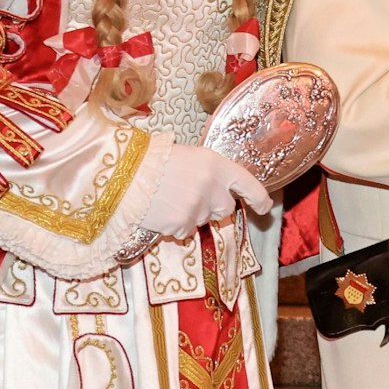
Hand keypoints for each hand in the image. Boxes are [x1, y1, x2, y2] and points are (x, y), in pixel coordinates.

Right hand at [143, 144, 272, 239]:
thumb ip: (210, 173)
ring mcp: (198, 208)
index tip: (264, 207)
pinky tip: (161, 211)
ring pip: (203, 221)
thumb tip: (221, 189)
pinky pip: (185, 232)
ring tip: (169, 199)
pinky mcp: (182, 224)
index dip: (259, 198)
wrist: (124, 173)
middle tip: (189, 195)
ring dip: (192, 215)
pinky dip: (175, 226)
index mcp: (217, 165)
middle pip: (226, 209)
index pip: (249, 184)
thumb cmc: (154, 159)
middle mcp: (213, 187)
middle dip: (213, 207)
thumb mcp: (190, 156)